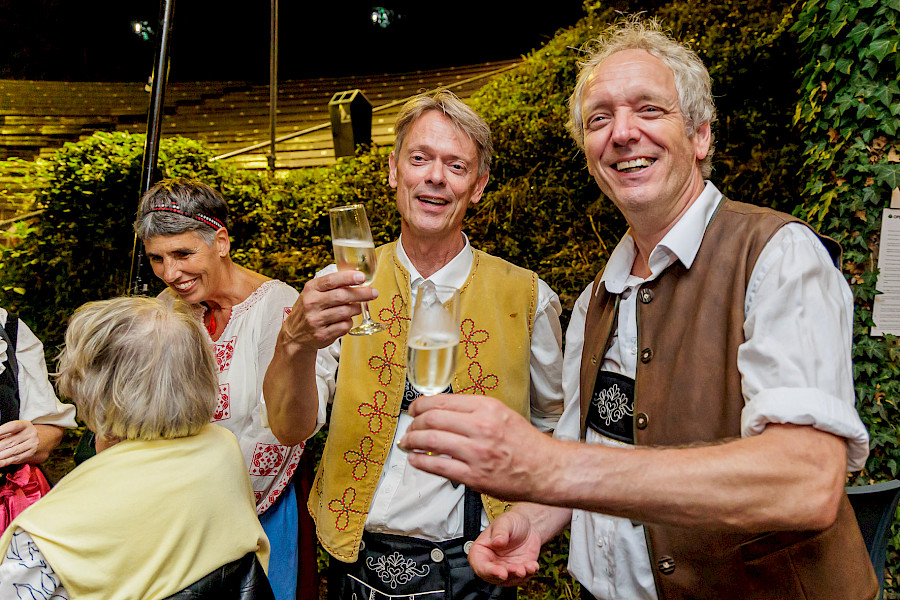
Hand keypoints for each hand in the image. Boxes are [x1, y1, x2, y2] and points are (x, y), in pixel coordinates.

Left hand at [0, 420, 40, 467]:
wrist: (43, 440)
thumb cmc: (24, 435)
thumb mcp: (17, 430)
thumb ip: (5, 433)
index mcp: (26, 425)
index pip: (12, 426)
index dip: (1, 431)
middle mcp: (31, 434)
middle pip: (10, 441)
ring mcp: (32, 445)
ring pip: (13, 451)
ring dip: (1, 455)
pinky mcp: (30, 454)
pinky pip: (15, 458)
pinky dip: (4, 462)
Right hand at [282, 270, 377, 349]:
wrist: (294, 334)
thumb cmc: (309, 309)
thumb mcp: (314, 293)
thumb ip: (332, 285)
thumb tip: (358, 277)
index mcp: (311, 289)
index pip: (331, 281)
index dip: (349, 278)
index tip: (362, 277)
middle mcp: (312, 304)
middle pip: (342, 296)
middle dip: (362, 294)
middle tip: (373, 293)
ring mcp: (316, 320)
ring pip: (346, 312)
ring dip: (355, 309)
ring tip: (356, 307)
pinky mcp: (322, 334)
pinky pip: (345, 326)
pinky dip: (349, 322)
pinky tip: (345, 320)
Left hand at [400, 394, 557, 502]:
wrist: (546, 469)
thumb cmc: (525, 444)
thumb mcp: (502, 413)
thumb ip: (474, 410)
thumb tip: (443, 410)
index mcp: (486, 408)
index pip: (442, 401)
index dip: (421, 405)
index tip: (414, 409)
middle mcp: (480, 427)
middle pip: (432, 419)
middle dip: (413, 424)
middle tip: (409, 428)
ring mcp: (476, 453)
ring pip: (431, 441)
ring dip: (412, 442)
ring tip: (408, 443)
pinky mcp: (474, 476)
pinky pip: (438, 467)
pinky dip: (421, 463)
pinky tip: (415, 460)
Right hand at [468, 511, 542, 585]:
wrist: (529, 526)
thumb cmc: (512, 522)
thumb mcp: (504, 522)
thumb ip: (499, 532)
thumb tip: (496, 543)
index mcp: (481, 550)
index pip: (479, 565)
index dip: (489, 571)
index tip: (501, 572)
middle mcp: (491, 562)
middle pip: (493, 576)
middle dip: (507, 576)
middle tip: (518, 570)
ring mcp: (504, 568)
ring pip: (509, 580)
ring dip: (518, 576)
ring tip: (527, 567)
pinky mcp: (517, 571)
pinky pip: (522, 578)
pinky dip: (528, 574)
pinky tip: (532, 565)